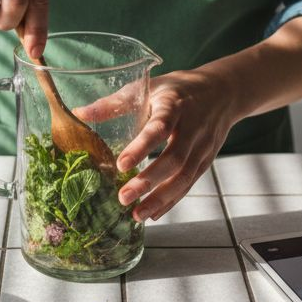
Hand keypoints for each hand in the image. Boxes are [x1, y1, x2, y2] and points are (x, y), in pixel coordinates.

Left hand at [85, 69, 241, 222]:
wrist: (223, 92)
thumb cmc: (178, 89)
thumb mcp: (148, 87)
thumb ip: (115, 103)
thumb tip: (79, 113)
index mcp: (175, 106)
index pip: (159, 128)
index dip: (142, 147)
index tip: (121, 165)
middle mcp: (192, 128)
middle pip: (175, 160)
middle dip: (149, 181)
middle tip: (123, 197)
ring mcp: (203, 147)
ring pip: (184, 177)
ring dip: (160, 198)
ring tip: (136, 214)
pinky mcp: (206, 161)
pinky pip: (189, 185)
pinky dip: (171, 201)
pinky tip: (153, 214)